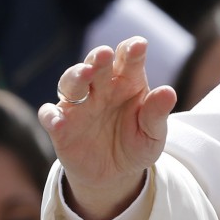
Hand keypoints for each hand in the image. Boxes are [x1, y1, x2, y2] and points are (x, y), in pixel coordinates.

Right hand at [38, 37, 175, 219]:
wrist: (116, 174)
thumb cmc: (138, 144)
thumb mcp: (153, 133)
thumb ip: (157, 113)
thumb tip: (169, 92)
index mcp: (128, 82)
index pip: (129, 60)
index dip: (132, 50)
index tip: (138, 45)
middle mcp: (102, 88)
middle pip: (97, 65)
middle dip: (99, 57)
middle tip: (105, 53)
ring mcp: (79, 105)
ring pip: (71, 83)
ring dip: (76, 76)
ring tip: (85, 73)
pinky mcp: (61, 126)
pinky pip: (50, 116)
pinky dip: (51, 115)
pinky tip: (58, 120)